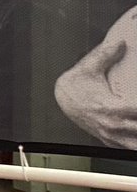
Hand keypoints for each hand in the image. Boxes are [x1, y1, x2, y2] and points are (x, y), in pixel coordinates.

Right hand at [55, 8, 136, 147]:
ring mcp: (111, 135)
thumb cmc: (74, 87)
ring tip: (136, 124)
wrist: (62, 100)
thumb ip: (105, 55)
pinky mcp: (108, 139)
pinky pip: (126, 148)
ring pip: (133, 146)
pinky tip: (133, 138)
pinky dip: (132, 145)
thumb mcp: (88, 68)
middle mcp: (113, 125)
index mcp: (113, 109)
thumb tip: (120, 43)